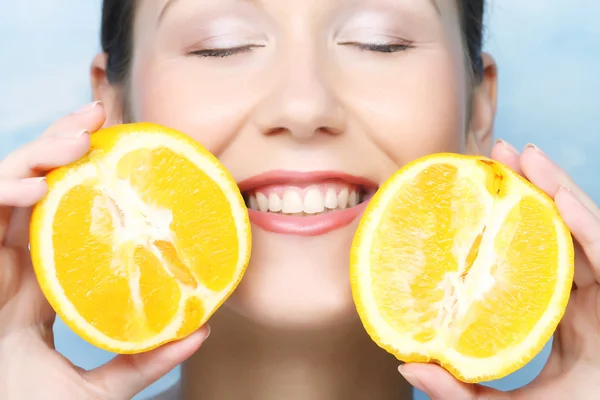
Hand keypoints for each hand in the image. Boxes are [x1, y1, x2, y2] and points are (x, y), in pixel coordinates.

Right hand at [0, 102, 208, 399]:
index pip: (68, 212)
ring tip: (77, 138)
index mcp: (50, 279)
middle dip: (61, 142)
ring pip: (7, 187)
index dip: (88, 176)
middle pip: (37, 185)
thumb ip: (146, 358)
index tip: (123, 148)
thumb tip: (203, 331)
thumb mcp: (103, 385)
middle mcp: (18, 263)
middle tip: (98, 116)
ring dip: (38, 153)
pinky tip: (38, 189)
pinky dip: (2, 192)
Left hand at [398, 140, 599, 398]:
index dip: (505, 222)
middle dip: (532, 188)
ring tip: (524, 155)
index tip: (470, 193)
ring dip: (558, 189)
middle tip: (496, 154)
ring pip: (585, 231)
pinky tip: (559, 199)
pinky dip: (588, 224)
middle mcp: (583, 300)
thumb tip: (406, 365)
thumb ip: (460, 391)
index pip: (531, 255)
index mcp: (553, 315)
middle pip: (558, 231)